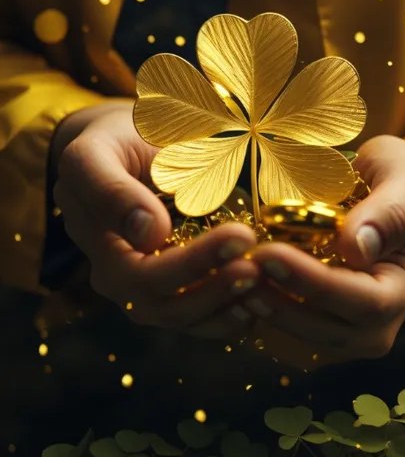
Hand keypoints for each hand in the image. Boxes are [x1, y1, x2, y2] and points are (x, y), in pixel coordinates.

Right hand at [53, 102, 258, 337]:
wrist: (124, 149)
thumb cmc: (121, 137)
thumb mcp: (106, 146)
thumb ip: (113, 188)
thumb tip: (149, 234)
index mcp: (90, 230)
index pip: (138, 264)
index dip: (192, 261)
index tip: (241, 238)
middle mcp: (105, 268)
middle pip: (156, 299)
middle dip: (212, 287)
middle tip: (259, 266)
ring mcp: (132, 287)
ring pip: (174, 315)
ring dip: (221, 306)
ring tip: (263, 283)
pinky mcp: (158, 294)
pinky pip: (188, 319)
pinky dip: (223, 318)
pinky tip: (255, 305)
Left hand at [246, 136, 404, 361]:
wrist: (401, 196)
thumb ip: (392, 212)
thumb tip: (356, 248)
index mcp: (404, 288)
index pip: (364, 301)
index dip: (314, 282)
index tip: (269, 253)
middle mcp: (379, 323)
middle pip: (327, 328)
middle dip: (279, 300)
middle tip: (236, 266)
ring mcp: (347, 330)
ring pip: (301, 336)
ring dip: (263, 308)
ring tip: (229, 274)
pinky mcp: (319, 326)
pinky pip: (286, 329)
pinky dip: (258, 309)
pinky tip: (233, 281)